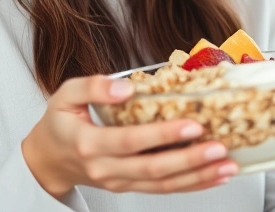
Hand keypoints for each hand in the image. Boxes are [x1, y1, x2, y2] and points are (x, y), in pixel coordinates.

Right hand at [22, 75, 237, 197]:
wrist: (48, 159)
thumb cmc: (60, 122)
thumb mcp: (65, 94)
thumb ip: (93, 86)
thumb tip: (125, 88)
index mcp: (89, 143)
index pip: (131, 141)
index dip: (162, 135)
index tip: (191, 124)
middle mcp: (106, 168)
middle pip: (153, 169)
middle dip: (190, 160)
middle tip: (218, 147)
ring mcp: (119, 182)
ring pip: (162, 184)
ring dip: (198, 176)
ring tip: (226, 165)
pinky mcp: (129, 187)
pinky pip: (163, 189)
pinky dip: (191, 185)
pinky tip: (213, 176)